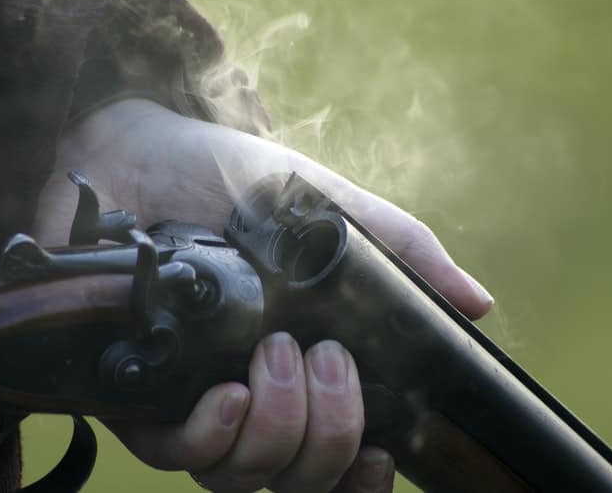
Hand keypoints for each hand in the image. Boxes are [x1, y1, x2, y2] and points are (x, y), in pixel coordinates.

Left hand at [33, 99, 492, 491]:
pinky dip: (212, 435)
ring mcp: (190, 401)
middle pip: (295, 480)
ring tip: (279, 353)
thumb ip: (401, 256)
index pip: (333, 462)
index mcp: (299, 371)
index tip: (382, 455)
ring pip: (240, 478)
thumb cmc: (238, 183)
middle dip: (328, 434)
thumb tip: (477, 303)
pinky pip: (173, 455)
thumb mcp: (331, 213)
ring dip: (278, 428)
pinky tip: (229, 393)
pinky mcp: (134, 393)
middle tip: (327, 357)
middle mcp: (249, 399)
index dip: (360, 479)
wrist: (149, 151)